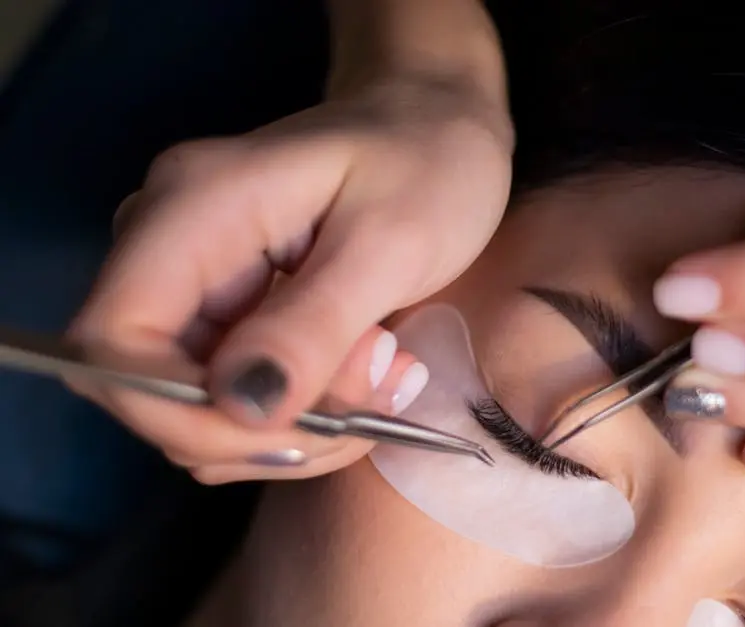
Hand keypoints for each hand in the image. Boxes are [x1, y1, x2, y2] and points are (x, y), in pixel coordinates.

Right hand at [68, 77, 513, 483]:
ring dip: (294, 426)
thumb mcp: (389, 244)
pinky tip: (369, 378)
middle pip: (151, 389)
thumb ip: (311, 327)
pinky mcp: (230, 313)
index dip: (178, 412)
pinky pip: (239, 396)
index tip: (287, 429)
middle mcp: (169, 249)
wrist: (436, 130)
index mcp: (191, 209)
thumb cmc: (427, 163)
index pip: (111, 341)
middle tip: (370, 401)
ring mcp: (196, 284)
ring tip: (384, 378)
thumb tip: (241, 409)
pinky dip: (304, 413)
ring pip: (201, 408)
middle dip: (258, 428)